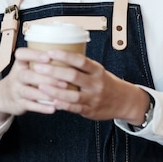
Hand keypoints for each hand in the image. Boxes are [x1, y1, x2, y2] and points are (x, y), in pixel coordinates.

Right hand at [0, 47, 65, 131]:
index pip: (21, 54)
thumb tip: (69, 53)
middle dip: (46, 78)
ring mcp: (16, 90)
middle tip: (64, 81)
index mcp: (19, 64)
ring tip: (61, 95)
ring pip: (29, 91)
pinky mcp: (19, 103)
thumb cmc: (23, 78)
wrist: (4, 96)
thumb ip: (42, 61)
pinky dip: (42, 107)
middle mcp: (16, 76)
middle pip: (27, 75)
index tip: (48, 57)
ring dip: (45, 94)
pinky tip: (54, 108)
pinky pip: (30, 105)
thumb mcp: (26, 67)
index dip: (34, 54)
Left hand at [31, 49, 149, 123]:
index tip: (50, 52)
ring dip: (55, 90)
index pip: (80, 60)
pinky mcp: (90, 111)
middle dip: (54, 71)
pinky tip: (52, 101)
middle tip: (38, 67)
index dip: (65, 56)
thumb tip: (58, 52)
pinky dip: (63, 105)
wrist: (124, 101)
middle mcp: (96, 84)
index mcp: (97, 70)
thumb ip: (81, 65)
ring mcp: (93, 98)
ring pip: (73, 94)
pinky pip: (75, 108)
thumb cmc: (105, 82)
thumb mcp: (97, 70)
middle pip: (73, 76)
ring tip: (40, 85)